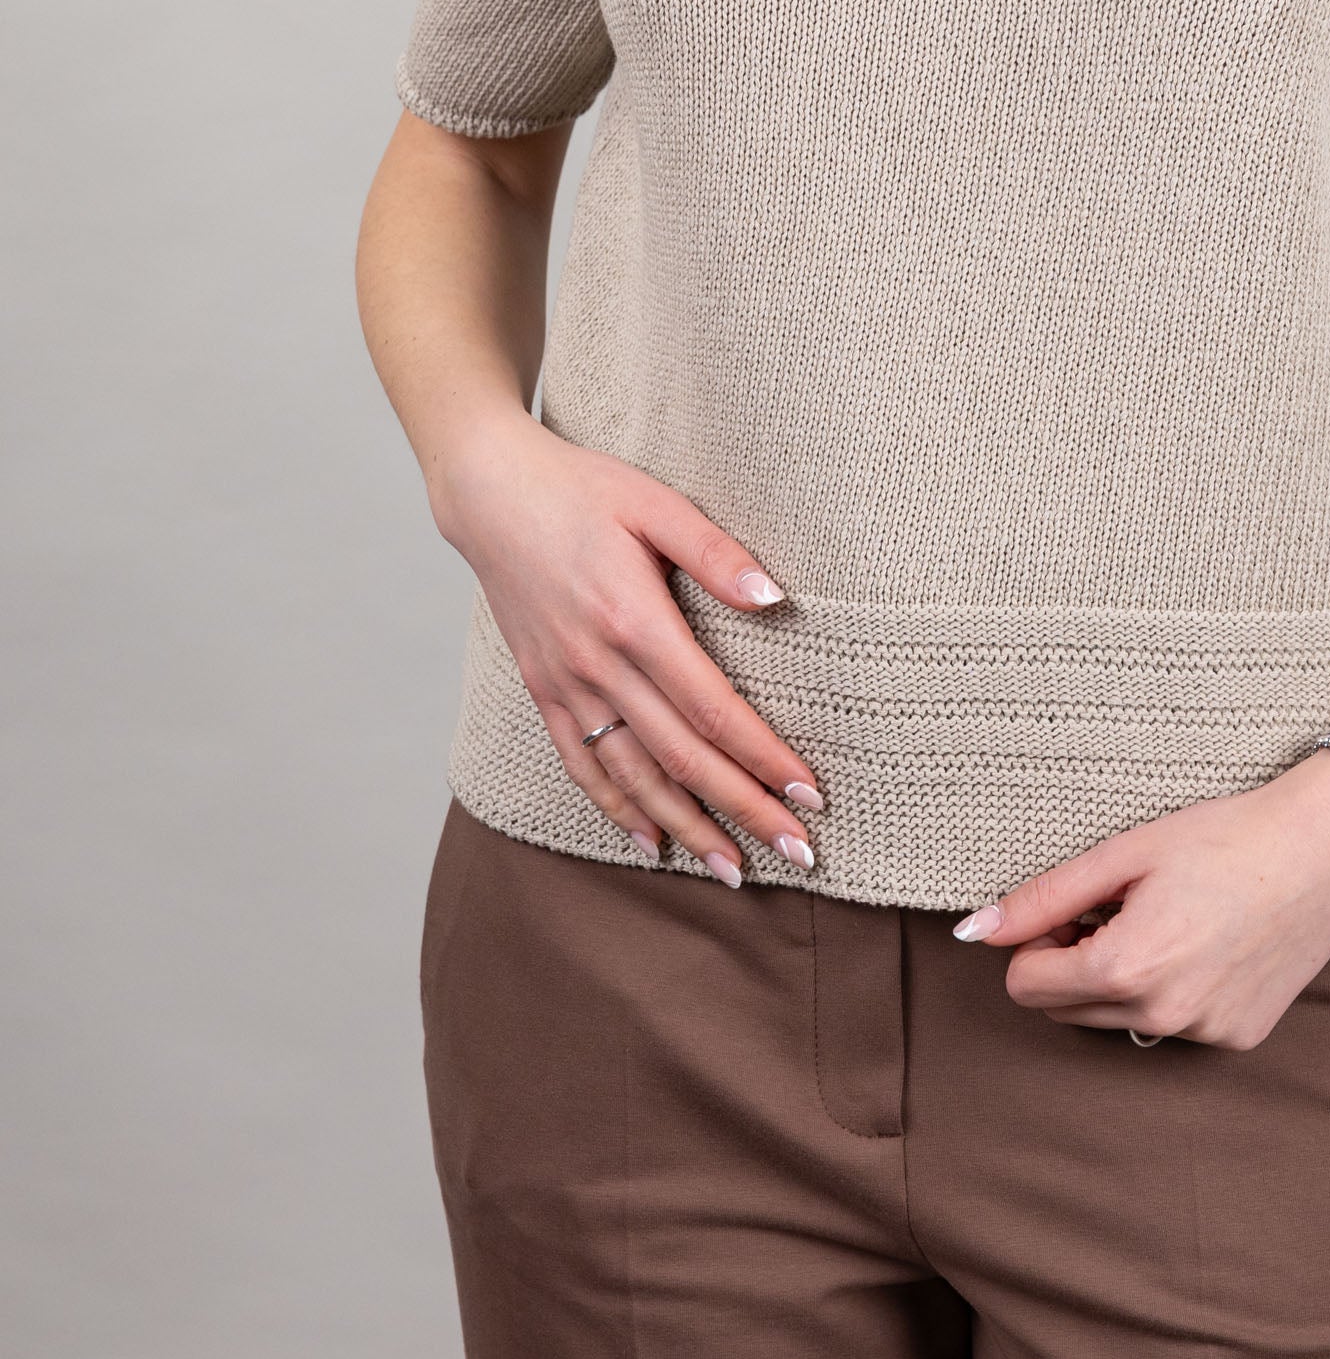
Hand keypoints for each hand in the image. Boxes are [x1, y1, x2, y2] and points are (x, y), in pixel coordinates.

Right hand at [431, 408, 823, 882]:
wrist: (490, 493)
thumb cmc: (582, 489)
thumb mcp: (656, 502)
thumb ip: (716, 553)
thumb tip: (776, 598)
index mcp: (635, 620)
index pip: (713, 711)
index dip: (764, 758)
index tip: (809, 795)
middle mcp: (599, 665)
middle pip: (682, 758)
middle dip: (743, 810)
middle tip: (798, 852)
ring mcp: (566, 684)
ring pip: (633, 777)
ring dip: (687, 828)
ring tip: (733, 870)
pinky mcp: (543, 690)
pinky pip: (582, 764)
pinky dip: (617, 809)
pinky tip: (651, 841)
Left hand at [951, 753, 1329, 1049]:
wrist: (1327, 849)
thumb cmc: (1224, 836)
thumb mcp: (1126, 851)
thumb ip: (1046, 896)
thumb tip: (976, 931)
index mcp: (1126, 969)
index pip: (1026, 987)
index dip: (1038, 941)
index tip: (1075, 905)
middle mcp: (1163, 1018)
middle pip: (1066, 1011)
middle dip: (1074, 964)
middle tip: (1120, 906)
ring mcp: (1204, 1035)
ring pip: (1119, 1022)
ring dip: (1122, 981)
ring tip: (1170, 920)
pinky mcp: (1237, 1039)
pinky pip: (1173, 1026)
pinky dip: (1174, 992)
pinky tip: (1210, 943)